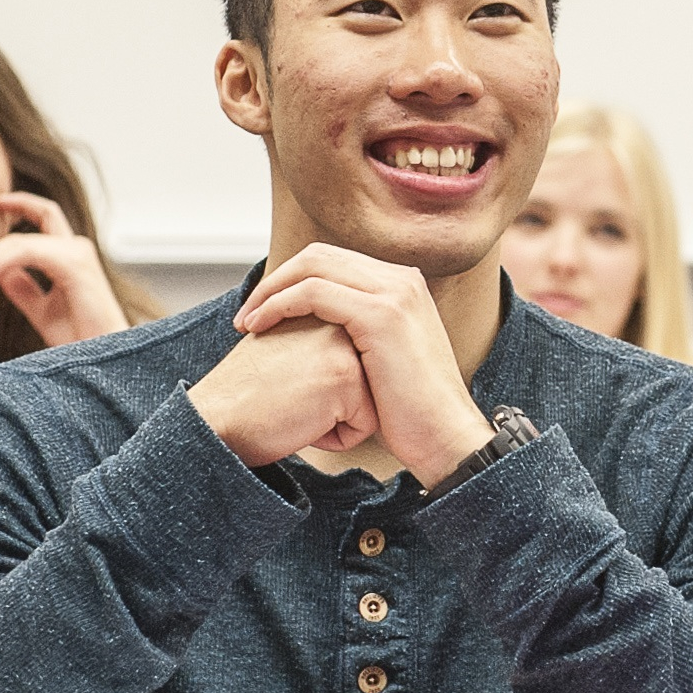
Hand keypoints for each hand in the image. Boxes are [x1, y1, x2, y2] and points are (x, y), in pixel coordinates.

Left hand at [0, 194, 131, 348]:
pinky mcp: (73, 265)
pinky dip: (0, 264)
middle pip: (28, 227)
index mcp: (71, 257)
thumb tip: (0, 273)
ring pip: (21, 242)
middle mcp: (76, 250)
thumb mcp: (42, 311)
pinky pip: (27, 253)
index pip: (46, 216)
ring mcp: (77, 255)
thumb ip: (23, 289)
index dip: (23, 204)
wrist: (102, 362)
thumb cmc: (80, 341)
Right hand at [188, 314, 378, 467]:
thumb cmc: (244, 393)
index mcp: (323, 311)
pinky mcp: (346, 378)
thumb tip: (357, 358)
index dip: (323, 392)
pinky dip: (333, 438)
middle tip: (288, 396)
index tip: (286, 387)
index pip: (357, 369)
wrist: (214, 419)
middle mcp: (337, 321)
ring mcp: (344, 347)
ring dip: (334, 421)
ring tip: (293, 406)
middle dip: (333, 404)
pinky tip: (298, 421)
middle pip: (367, 385)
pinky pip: (363, 427)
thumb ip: (318, 339)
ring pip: (370, 405)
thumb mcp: (282, 345)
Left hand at [226, 244, 490, 485]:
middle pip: (319, 255)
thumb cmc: (412, 412)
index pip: (333, 261)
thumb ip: (360, 333)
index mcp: (402, 285)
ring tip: (247, 322)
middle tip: (248, 313)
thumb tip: (323, 332)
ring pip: (312, 267)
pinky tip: (260, 327)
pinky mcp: (381, 314)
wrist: (445, 437)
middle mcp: (401, 279)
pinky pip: (313, 293)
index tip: (264, 311)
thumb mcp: (386, 359)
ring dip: (270, 291)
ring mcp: (394, 293)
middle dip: (276, 280)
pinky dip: (279, 304)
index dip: (292, 279)